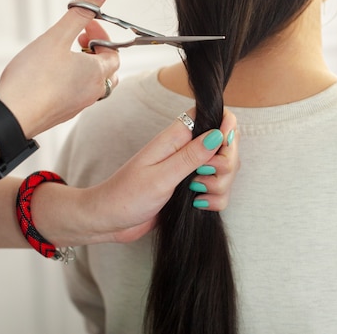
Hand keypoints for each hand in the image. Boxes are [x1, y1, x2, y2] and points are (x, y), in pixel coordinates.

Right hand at [0, 0, 118, 137]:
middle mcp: (92, 92)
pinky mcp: (62, 114)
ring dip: (87, 68)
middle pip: (109, 71)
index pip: (115, 53)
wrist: (12, 116)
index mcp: (96, 73)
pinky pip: (78, 97)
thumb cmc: (33, 77)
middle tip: (80, 40)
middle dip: (98, 52)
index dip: (103, 36)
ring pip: (94, 86)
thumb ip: (80, 12)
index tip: (86, 25)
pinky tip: (52, 77)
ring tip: (66, 57)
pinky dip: (73, 83)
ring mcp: (78, 106)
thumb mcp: (57, 36)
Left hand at [81, 108, 238, 243]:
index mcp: (176, 138)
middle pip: (226, 144)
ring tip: (197, 194)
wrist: (109, 221)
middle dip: (226, 165)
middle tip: (201, 178)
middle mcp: (186, 150)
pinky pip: (219, 190)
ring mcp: (190, 169)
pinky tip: (199, 205)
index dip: (226, 127)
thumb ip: (191, 155)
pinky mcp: (192, 188)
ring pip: (226, 170)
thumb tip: (218, 133)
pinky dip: (216, 199)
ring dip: (220, 185)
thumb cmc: (126, 196)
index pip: (212, 116)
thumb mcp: (161, 177)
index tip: (222, 149)